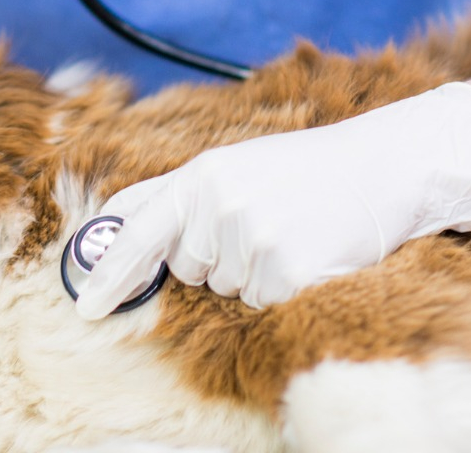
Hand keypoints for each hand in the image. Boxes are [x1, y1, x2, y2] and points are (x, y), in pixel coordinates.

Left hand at [74, 82, 470, 317]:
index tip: (87, 306)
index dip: (109, 274)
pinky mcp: (284, 270)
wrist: (384, 168)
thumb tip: (115, 225)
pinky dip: (285, 287)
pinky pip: (263, 302)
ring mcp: (251, 238)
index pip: (138, 230)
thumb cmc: (308, 170)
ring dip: (256, 271)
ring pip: (229, 289)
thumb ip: (178, 196)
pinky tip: (310, 252)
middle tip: (268, 220)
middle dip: (220, 257)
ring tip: (294, 230)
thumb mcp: (236, 164)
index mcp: (202, 173)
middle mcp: (219, 204)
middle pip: (190, 269)